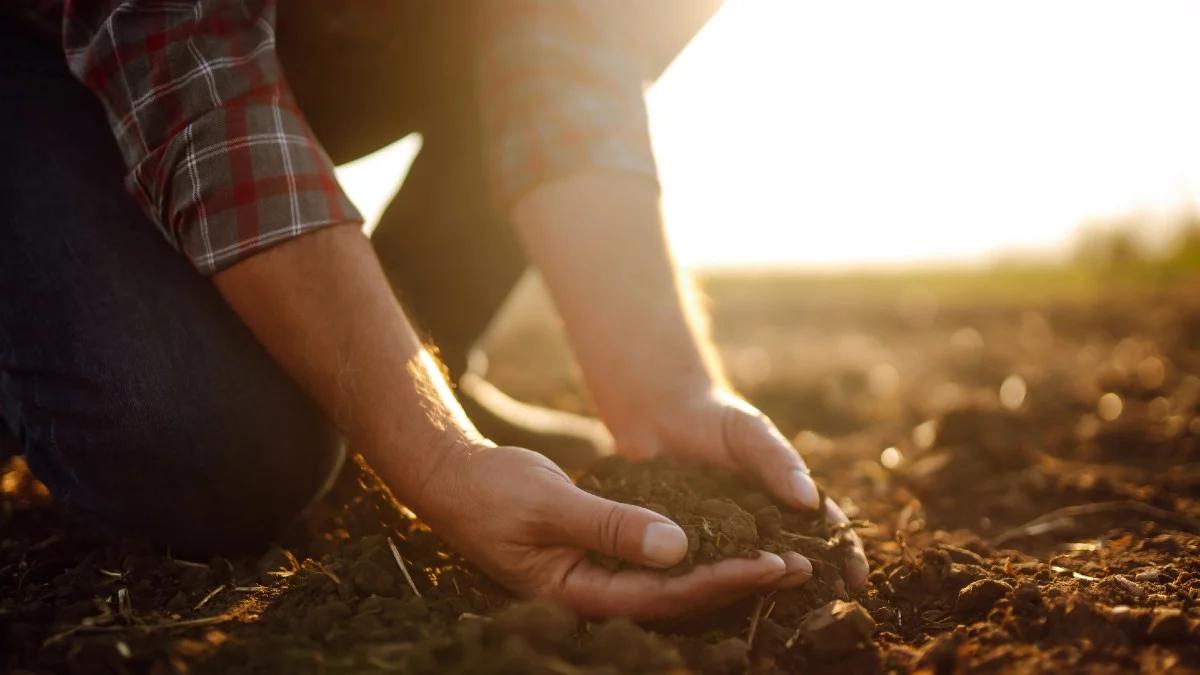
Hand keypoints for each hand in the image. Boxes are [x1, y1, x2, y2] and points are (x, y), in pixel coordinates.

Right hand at [404, 443, 813, 618]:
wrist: (454, 480)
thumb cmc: (493, 492)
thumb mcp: (551, 504)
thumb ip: (612, 527)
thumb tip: (678, 549)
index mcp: (579, 593)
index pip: (667, 596)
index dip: (723, 581)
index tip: (773, 563)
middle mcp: (595, 594)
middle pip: (680, 598)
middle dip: (739, 582)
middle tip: (799, 566)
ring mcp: (598, 577)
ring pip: (674, 583)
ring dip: (725, 569)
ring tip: (780, 558)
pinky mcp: (601, 556)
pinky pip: (658, 562)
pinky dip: (696, 552)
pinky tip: (729, 540)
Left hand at [608, 388, 869, 591]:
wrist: (660, 414)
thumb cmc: (716, 418)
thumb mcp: (751, 433)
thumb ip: (778, 462)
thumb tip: (810, 500)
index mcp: (786, 501)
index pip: (825, 533)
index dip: (845, 557)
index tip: (857, 579)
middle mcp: (760, 528)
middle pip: (794, 562)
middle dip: (812, 585)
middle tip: (822, 605)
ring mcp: (724, 540)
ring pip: (749, 573)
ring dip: (763, 588)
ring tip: (778, 604)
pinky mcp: (687, 546)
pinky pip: (702, 568)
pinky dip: (713, 583)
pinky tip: (717, 596)